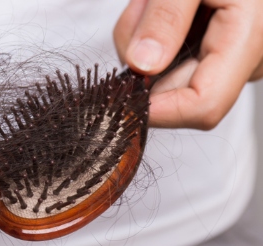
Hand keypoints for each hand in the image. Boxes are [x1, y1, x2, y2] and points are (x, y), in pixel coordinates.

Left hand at [114, 0, 262, 128]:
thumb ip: (167, 18)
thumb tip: (142, 66)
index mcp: (250, 41)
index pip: (203, 106)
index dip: (158, 110)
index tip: (119, 93)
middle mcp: (245, 59)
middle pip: (175, 90)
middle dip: (143, 56)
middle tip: (144, 7)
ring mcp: (229, 56)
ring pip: (164, 72)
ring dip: (144, 39)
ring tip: (153, 0)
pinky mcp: (212, 48)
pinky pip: (168, 56)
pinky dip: (152, 34)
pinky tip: (160, 6)